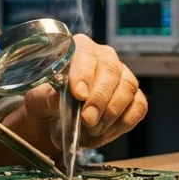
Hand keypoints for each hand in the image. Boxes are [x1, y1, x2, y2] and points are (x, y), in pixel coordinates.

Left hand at [0, 34, 146, 156]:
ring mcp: (123, 76)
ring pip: (127, 88)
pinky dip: (123, 122)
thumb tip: (59, 99)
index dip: (84, 73)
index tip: (78, 95)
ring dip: (111, 113)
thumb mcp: (40, 100)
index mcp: (80, 48)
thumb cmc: (48, 102)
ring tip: (92, 129)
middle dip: (99, 98)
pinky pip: (138, 107)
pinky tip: (105, 131)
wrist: (58, 120)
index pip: (86, 53)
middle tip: (87, 119)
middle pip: (111, 71)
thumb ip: (49, 98)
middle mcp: (105, 57)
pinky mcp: (135, 97)